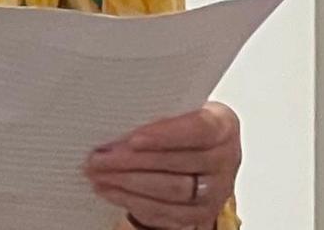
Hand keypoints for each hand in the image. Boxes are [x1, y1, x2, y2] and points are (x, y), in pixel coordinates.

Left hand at [85, 101, 238, 228]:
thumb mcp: (174, 110)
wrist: (197, 156)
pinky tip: (109, 189)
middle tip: (98, 157)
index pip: (199, 129)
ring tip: (97, 173)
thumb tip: (112, 116)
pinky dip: (133, 201)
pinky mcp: (201, 213)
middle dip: (133, 161)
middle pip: (180, 163)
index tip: (133, 139)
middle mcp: (226, 158)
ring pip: (172, 189)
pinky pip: (167, 211)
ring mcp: (217, 190)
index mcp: (222, 125)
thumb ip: (155, 111)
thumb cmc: (179, 127)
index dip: (166, 135)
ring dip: (128, 182)